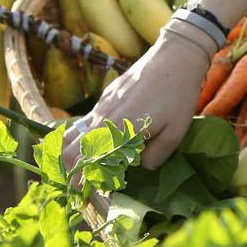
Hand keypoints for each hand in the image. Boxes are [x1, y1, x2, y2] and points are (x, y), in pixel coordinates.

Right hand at [59, 26, 211, 191]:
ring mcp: (105, 102)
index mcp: (120, 127)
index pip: (89, 156)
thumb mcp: (175, 131)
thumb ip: (156, 155)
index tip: (78, 191)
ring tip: (70, 166)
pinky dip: (81, 132)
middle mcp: (106, 115)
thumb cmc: (178, 95)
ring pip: (77, 128)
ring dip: (70, 149)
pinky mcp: (109, 93)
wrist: (176, 55)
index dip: (81, 175)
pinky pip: (89, 117)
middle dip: (68, 165)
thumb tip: (140, 168)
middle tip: (69, 183)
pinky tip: (85, 141)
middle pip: (74, 143)